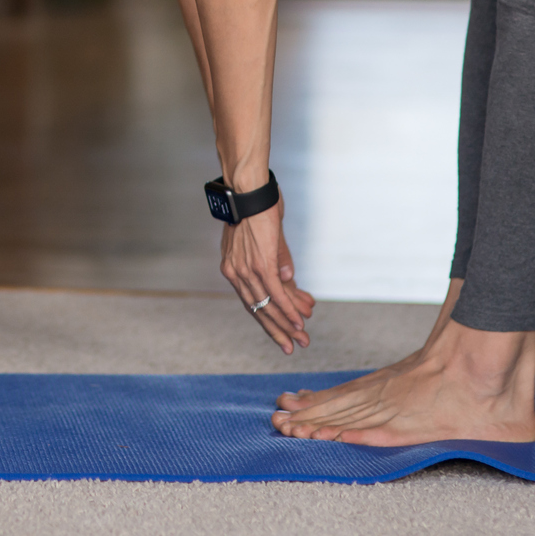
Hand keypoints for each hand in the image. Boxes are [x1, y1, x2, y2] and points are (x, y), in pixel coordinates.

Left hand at [220, 199, 314, 353]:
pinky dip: (289, 308)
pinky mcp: (261, 262)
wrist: (247, 187)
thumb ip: (276, 262)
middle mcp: (234, 272)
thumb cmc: (255, 206)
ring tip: (303, 338)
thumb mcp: (264, 239)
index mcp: (231, 267)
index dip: (266, 320)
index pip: (250, 302)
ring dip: (287, 323)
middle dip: (277, 330)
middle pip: (257, 309)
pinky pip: (276, 292)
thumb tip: (290, 282)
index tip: (280, 336)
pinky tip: (300, 320)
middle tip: (293, 347)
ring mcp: (247, 268)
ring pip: (268, 305)